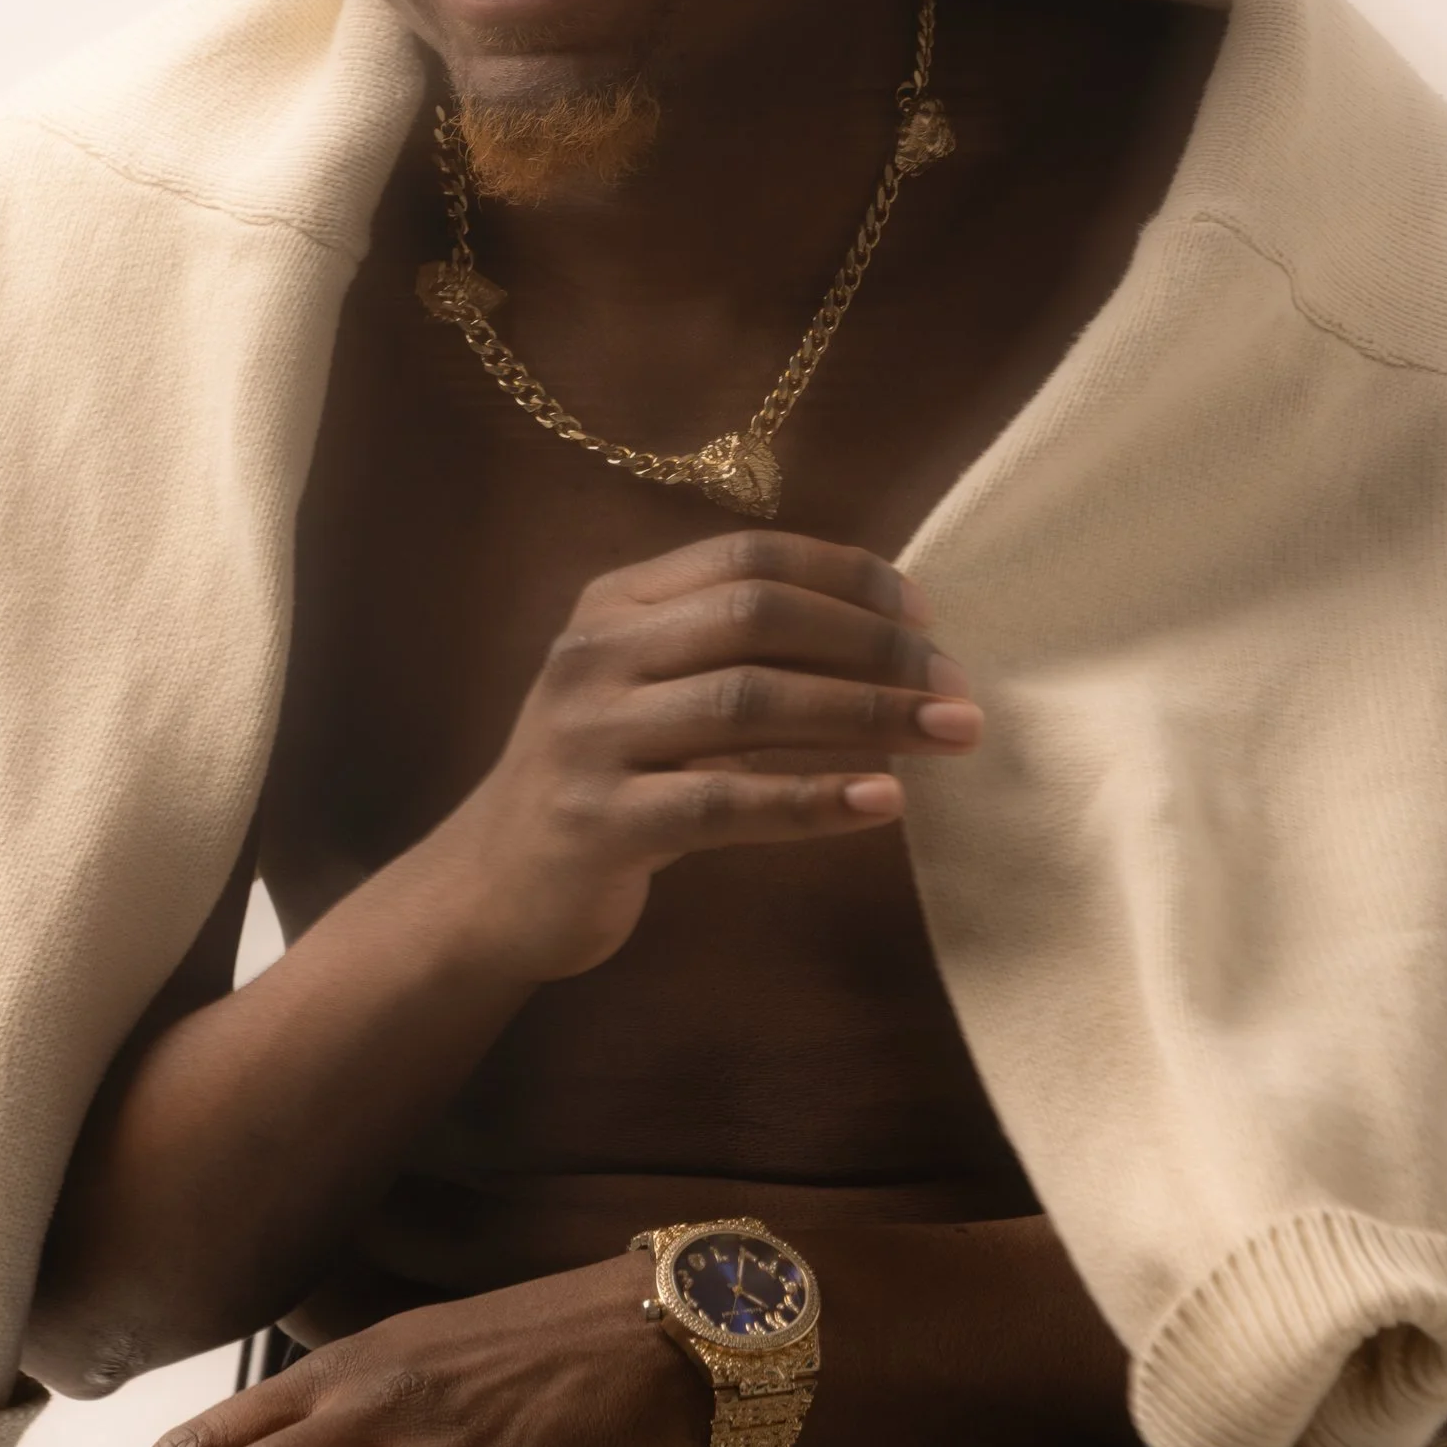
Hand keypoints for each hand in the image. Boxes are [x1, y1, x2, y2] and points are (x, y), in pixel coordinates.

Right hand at [423, 528, 982, 979]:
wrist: (491, 888)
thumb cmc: (605, 781)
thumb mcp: (651, 693)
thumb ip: (734, 653)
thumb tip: (893, 638)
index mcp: (614, 605)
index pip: (748, 558)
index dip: (847, 576)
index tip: (925, 615)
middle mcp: (595, 655)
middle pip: (757, 618)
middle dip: (872, 645)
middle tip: (954, 684)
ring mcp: (590, 737)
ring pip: (750, 703)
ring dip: (867, 715)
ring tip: (950, 735)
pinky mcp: (599, 822)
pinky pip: (726, 802)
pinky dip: (814, 799)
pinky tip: (883, 803)